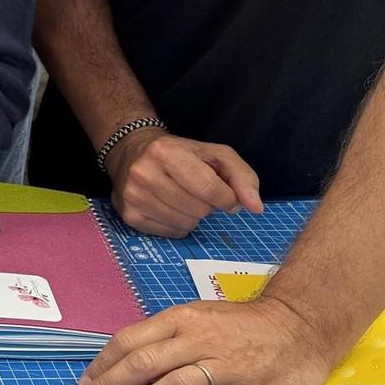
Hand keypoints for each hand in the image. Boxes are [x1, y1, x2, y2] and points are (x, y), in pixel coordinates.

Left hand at [71, 294, 343, 384]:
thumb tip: (119, 365)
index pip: (131, 340)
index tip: (84, 384)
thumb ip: (164, 338)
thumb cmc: (242, 327)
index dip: (103, 364)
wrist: (300, 328)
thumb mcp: (199, 318)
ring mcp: (224, 365)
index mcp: (182, 318)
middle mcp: (199, 338)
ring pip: (171, 384)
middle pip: (144, 362)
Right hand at [107, 129, 262, 237]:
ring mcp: (133, 197)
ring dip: (194, 216)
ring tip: (183, 198)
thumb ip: (243, 177)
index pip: (210, 189)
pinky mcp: (129, 215)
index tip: (225, 194)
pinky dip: (178, 224)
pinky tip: (170, 207)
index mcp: (166, 153)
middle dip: (207, 205)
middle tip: (197, 191)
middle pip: (199, 210)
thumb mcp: (216, 154)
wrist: (131, 152)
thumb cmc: (181, 153)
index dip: (227, 198)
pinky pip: (171, 233)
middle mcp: (144, 174)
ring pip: (186, 224)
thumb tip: (256, 208)